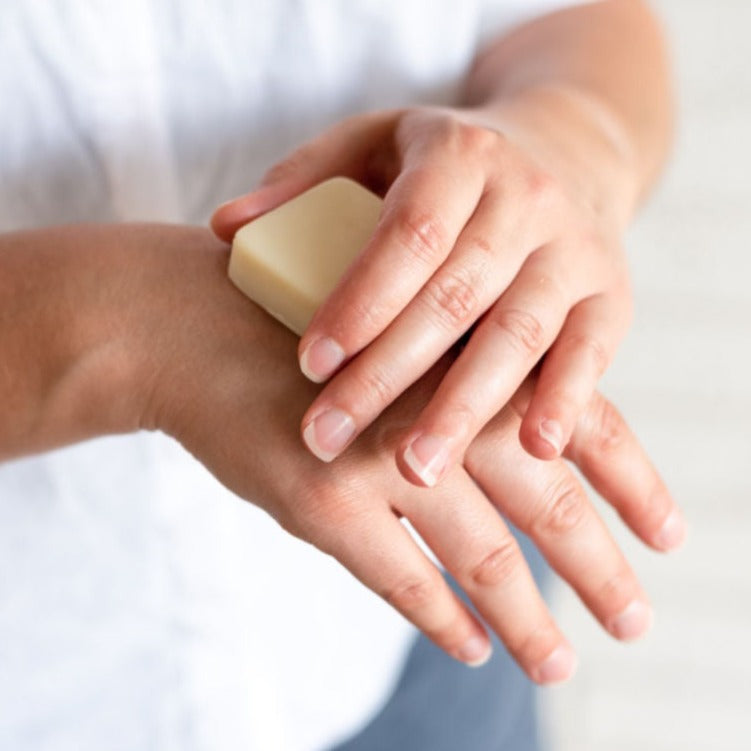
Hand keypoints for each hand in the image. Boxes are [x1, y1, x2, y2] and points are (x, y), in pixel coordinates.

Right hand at [132, 225, 684, 683]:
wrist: (197, 321)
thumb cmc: (299, 322)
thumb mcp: (397, 326)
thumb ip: (456, 377)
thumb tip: (521, 438)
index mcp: (468, 358)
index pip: (579, 427)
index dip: (631, 482)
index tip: (666, 535)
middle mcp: (439, 410)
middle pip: (547, 506)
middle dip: (596, 570)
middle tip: (632, 621)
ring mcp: (379, 462)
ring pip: (480, 556)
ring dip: (527, 618)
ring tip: (556, 663)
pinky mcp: (320, 505)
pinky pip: (398, 578)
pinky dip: (438, 617)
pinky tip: (468, 645)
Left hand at [211, 101, 634, 489]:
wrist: (564, 153)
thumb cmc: (445, 167)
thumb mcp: (373, 147)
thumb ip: (302, 183)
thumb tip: (225, 229)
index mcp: (459, 156)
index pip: (407, 235)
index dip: (359, 302)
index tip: (308, 367)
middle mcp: (526, 198)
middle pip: (454, 296)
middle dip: (388, 376)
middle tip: (326, 440)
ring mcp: (576, 250)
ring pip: (518, 335)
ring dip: (466, 408)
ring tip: (414, 472)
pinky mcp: (611, 296)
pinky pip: (591, 353)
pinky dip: (565, 401)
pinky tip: (534, 450)